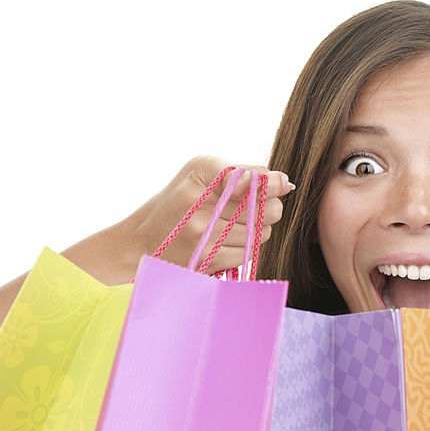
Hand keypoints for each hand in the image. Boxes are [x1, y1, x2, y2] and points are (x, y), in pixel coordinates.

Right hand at [123, 156, 294, 274]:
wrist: (143, 242)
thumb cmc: (180, 202)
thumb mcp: (201, 173)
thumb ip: (243, 171)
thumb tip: (286, 182)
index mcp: (200, 172)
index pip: (251, 178)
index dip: (271, 184)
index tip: (281, 185)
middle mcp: (199, 202)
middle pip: (265, 207)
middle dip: (268, 207)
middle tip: (251, 207)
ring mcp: (203, 234)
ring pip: (261, 231)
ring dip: (256, 229)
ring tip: (231, 224)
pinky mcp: (207, 259)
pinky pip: (249, 252)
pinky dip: (244, 247)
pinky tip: (224, 241)